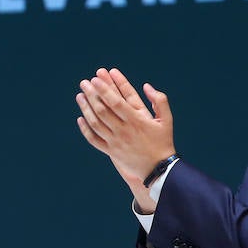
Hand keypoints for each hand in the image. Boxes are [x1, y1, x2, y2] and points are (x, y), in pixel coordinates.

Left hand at [76, 68, 176, 196]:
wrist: (158, 169)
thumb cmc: (163, 141)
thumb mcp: (166, 119)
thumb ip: (159, 100)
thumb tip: (146, 85)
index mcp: (137, 120)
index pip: (116, 102)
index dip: (104, 89)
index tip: (96, 78)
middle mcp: (124, 130)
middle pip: (102, 110)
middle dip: (92, 94)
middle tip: (85, 82)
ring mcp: (115, 142)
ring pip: (95, 123)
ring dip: (86, 108)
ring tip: (80, 95)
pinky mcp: (111, 151)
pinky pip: (94, 139)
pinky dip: (85, 129)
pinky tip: (80, 118)